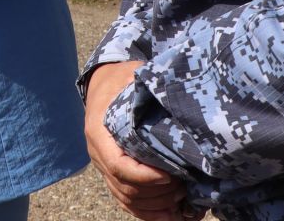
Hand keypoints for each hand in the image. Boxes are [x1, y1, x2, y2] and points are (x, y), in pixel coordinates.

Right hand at [85, 61, 193, 220]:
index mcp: (98, 132)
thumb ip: (145, 85)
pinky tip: (171, 216)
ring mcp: (104, 167)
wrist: (102, 83)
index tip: (171, 175)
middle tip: (185, 187)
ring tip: (183, 199)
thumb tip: (171, 92)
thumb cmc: (120, 79)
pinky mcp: (113, 174)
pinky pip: (127, 202)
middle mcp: (98, 154)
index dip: (144, 175)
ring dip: (156, 205)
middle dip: (157, 193)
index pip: (118, 165)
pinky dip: (148, 213)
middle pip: (125, 187)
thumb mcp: (131, 75)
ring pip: (127, 199)